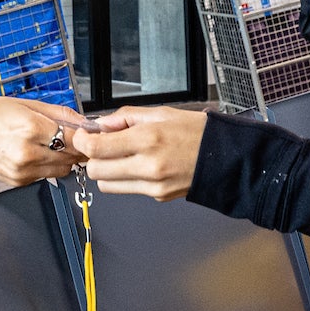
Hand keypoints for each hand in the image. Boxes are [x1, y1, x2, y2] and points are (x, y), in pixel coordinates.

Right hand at [0, 97, 86, 186]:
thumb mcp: (24, 104)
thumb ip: (58, 114)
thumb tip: (83, 121)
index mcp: (31, 129)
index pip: (75, 139)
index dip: (86, 136)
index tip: (90, 132)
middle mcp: (28, 154)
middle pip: (72, 157)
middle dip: (78, 148)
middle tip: (74, 137)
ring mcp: (23, 171)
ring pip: (62, 170)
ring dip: (64, 159)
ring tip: (52, 144)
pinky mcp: (18, 182)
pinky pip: (45, 176)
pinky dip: (47, 166)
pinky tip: (36, 153)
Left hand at [71, 105, 209, 200]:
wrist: (227, 158)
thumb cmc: (198, 132)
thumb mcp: (161, 113)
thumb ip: (125, 117)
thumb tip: (100, 124)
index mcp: (147, 139)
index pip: (96, 148)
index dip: (83, 142)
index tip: (84, 136)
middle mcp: (148, 166)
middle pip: (96, 171)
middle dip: (93, 158)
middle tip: (102, 146)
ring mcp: (152, 186)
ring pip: (107, 186)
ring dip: (107, 172)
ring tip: (122, 157)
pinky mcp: (158, 197)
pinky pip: (128, 190)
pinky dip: (126, 179)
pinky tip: (140, 165)